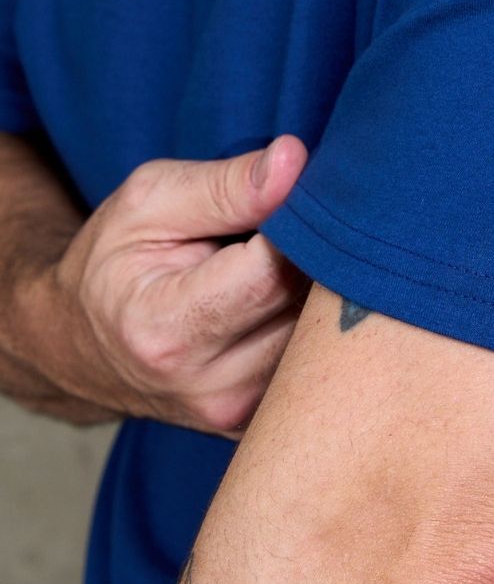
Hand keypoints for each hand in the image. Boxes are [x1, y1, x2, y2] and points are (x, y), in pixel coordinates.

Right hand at [28, 134, 309, 436]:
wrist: (79, 346)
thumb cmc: (113, 263)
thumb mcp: (148, 203)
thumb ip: (225, 185)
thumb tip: (294, 161)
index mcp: (165, 330)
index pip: (272, 274)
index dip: (292, 227)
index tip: (286, 201)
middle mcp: (209, 389)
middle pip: (306, 311)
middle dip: (314, 258)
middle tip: (295, 229)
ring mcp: (239, 416)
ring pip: (322, 341)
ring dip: (319, 294)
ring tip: (282, 266)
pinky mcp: (260, 422)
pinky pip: (316, 366)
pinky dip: (311, 326)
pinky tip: (283, 302)